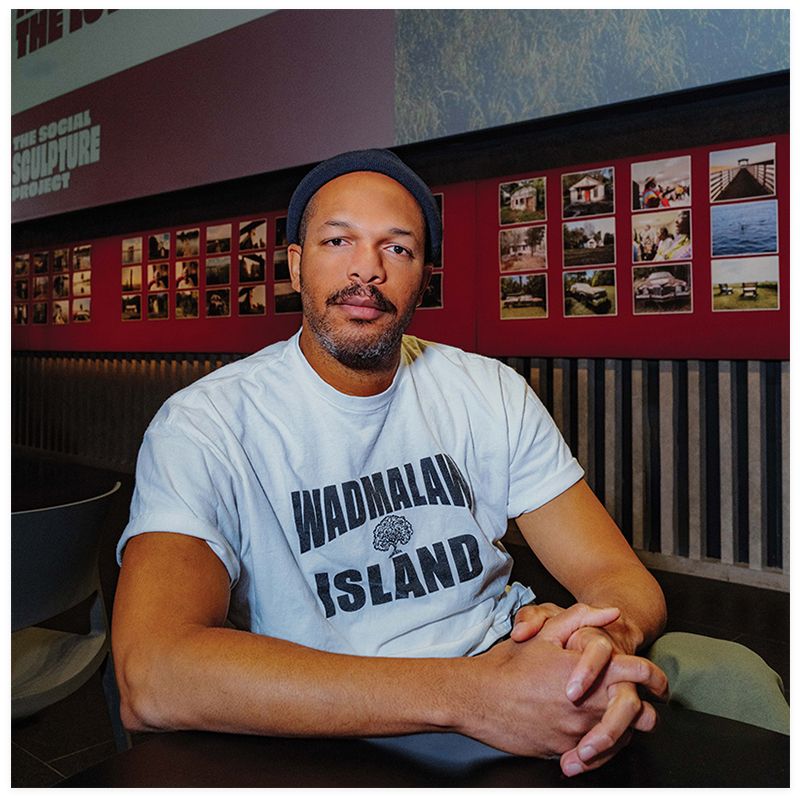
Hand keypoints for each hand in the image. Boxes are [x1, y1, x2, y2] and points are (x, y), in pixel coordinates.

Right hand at [466, 605, 665, 760]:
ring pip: (622, 738)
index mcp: (592, 673)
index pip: (642, 674)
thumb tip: (611, 611)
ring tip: (607, 715)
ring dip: (621, 728)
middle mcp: (592, 705)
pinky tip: (587, 733)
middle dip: (646, 710)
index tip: (659, 683)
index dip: (656, 677)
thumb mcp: (544, 632)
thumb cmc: (511, 665)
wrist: (480, 698)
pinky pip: (597, 755)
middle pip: (643, 715)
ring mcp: (581, 732)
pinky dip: (598, 745)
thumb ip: (581, 618)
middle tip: (641, 705)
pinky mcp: (567, 750)